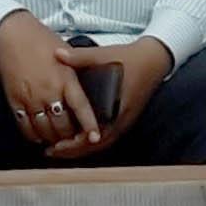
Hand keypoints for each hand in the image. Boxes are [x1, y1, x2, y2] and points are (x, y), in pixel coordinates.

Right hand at [0, 11, 98, 149]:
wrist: (12, 32)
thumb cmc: (40, 39)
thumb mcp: (66, 52)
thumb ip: (77, 72)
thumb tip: (91, 85)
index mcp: (65, 78)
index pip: (81, 107)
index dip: (89, 124)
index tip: (95, 137)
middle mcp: (49, 90)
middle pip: (62, 125)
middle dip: (70, 137)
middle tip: (74, 140)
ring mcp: (30, 97)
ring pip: (44, 129)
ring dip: (52, 138)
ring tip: (57, 140)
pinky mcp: (14, 99)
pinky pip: (25, 125)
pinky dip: (33, 135)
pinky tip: (38, 136)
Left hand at [42, 37, 172, 157]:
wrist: (153, 59)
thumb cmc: (130, 59)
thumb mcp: (103, 55)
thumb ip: (79, 56)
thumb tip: (57, 54)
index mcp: (116, 110)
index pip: (94, 137)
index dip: (75, 145)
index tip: (57, 147)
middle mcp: (121, 121)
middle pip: (96, 146)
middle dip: (73, 151)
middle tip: (51, 152)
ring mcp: (123, 121)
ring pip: (100, 143)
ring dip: (80, 148)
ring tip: (59, 149)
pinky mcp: (122, 118)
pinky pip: (104, 135)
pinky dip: (89, 140)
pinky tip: (75, 137)